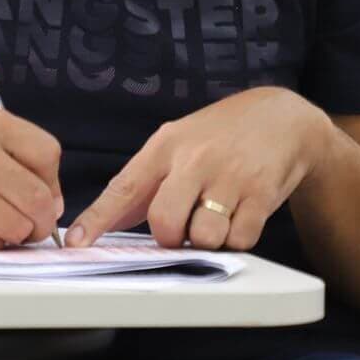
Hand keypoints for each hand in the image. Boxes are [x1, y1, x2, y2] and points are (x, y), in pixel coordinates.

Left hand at [66, 87, 333, 250]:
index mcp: (167, 146)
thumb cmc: (223, 135)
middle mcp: (195, 159)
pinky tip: (240, 213)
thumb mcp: (180, 142)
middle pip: (165, 223)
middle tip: (184, 225)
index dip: (98, 219)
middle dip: (172, 237)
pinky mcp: (261, 193)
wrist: (283, 118)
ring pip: (204, 238)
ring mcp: (229, 176)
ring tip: (217, 214)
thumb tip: (110, 220)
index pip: (124, 187)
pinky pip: (239, 239)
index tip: (76, 242)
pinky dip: (237, 237)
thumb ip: (147, 180)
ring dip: (208, 239)